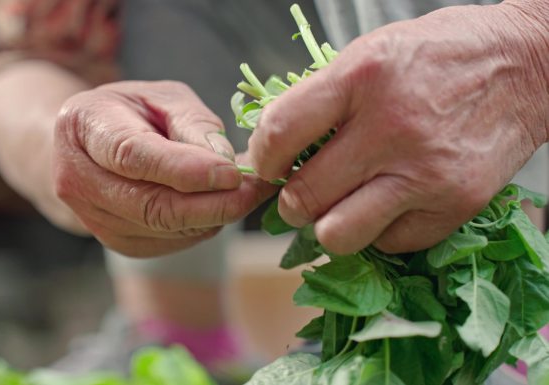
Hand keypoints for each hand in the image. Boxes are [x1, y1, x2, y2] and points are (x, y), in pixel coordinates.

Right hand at [55, 81, 275, 255]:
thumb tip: (225, 162)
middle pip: (150, 205)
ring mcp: (94, 218)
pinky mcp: (117, 243)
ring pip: (163, 229)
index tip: (231, 173)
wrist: (94, 147)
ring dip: (213, 216)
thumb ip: (193, 124)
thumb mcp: (164, 98)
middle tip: (254, 191)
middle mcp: (78, 179)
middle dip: (210, 204)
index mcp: (84, 126)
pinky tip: (217, 205)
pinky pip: (169, 242)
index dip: (184, 169)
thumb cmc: (135, 112)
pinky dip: (202, 227)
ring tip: (246, 193)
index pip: (132, 155)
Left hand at [249, 4, 548, 254]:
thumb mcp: (370, 53)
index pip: (280, 133)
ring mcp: (425, 173)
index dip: (261, 159)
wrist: (524, 66)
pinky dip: (379, 230)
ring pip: (338, 235)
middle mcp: (392, 128)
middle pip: (304, 196)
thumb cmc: (437, 57)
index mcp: (362, 78)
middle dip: (291, 202)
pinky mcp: (454, 205)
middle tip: (301, 193)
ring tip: (339, 206)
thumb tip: (272, 148)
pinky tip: (387, 203)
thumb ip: (320, 99)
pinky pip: (388, 243)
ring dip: (328, 226)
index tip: (267, 166)